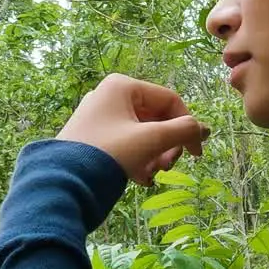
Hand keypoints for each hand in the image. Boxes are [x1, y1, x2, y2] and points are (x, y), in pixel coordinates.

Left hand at [57, 74, 209, 185]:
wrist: (63, 182)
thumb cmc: (109, 153)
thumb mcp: (151, 140)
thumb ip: (184, 131)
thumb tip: (205, 130)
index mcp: (122, 85)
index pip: (170, 101)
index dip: (187, 127)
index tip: (195, 155)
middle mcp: (109, 95)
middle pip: (156, 118)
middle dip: (166, 145)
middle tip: (167, 167)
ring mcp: (99, 115)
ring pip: (142, 133)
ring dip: (154, 155)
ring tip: (151, 175)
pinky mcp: (92, 136)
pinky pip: (126, 142)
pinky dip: (138, 159)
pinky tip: (140, 178)